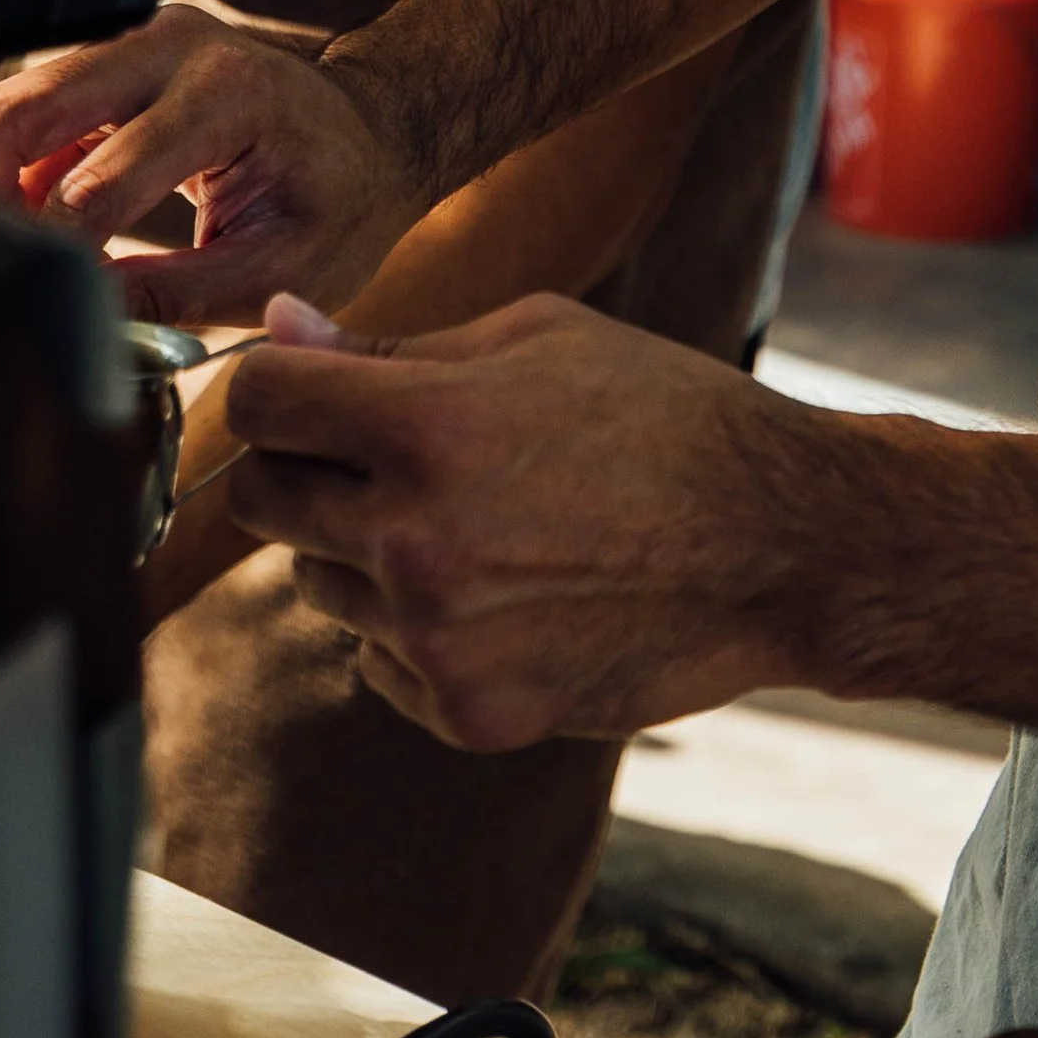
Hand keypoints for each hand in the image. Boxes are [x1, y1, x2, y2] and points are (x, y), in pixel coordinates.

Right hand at [0, 4, 417, 321]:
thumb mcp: (281, 266)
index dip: (57, 251)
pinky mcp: (123, 61)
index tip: (38, 297)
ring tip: (7, 247)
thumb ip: (175, 295)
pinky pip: (45, 105)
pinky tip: (31, 220)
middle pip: (37, 111)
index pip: (101, 182)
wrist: (376, 131)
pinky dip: (21, 162)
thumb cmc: (344, 196)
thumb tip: (80, 316)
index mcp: (228, 95)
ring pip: (26, 100)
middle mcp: (178, 49)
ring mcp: (145, 44)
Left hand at [224, 293, 841, 746]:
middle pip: (260, 501)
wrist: (779, 543)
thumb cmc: (666, 414)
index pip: (258, 403)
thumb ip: (394, 347)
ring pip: (318, 583)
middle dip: (305, 467)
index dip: (268, 385)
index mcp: (431, 427)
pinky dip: (418, 627)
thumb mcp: (540, 338)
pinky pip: (378, 660)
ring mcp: (437, 638)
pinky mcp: (466, 711)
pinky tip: (511, 590)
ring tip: (481, 522)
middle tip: (388, 454)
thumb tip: (282, 326)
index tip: (300, 391)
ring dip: (366, 550)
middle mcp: (416, 540)